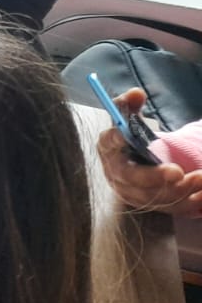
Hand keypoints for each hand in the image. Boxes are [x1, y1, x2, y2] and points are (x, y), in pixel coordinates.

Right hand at [99, 89, 201, 217]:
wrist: (134, 164)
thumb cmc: (131, 139)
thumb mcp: (128, 119)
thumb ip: (129, 105)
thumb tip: (136, 93)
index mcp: (109, 147)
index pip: (109, 142)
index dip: (116, 139)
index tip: (125, 136)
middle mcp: (116, 173)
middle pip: (132, 178)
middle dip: (154, 176)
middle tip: (177, 171)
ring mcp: (132, 193)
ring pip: (154, 197)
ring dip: (179, 189)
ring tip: (201, 177)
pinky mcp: (151, 205)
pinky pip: (170, 208)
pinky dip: (189, 201)